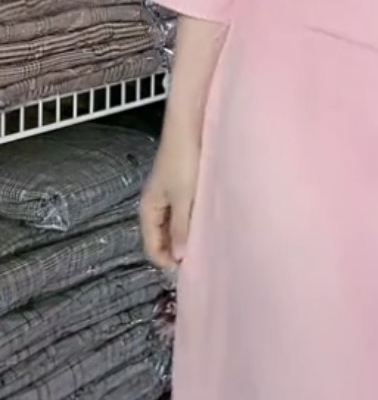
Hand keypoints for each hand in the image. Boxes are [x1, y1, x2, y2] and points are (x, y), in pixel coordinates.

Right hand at [139, 132, 200, 270]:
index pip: (152, 246)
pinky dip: (192, 223)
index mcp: (149, 208)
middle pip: (162, 237)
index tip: (189, 272)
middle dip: (176, 251)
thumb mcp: (184, 198)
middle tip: (199, 263)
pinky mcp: (182, 186)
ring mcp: (169, 195)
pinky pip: (184, 213)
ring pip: (174, 225)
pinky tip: (206, 225)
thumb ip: (182, 228)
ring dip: (185, 237)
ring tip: (204, 248)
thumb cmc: (184, 162)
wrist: (189, 127)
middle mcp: (156, 204)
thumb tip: (180, 258)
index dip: (167, 262)